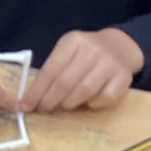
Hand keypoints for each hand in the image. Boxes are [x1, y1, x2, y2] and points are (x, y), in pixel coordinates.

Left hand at [21, 29, 143, 113]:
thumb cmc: (85, 53)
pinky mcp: (124, 77)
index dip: (36, 91)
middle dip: (50, 100)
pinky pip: (105, 97)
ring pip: (85, 91)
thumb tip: (32, 99)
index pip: (50, 70)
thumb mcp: (67, 52)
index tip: (26, 106)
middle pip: (66, 82)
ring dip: (69, 104)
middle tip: (43, 109)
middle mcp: (92, 49)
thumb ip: (52, 71)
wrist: (119, 47)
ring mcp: (110, 63)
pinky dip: (93, 104)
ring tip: (62, 106)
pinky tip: (88, 102)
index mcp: (73, 41)